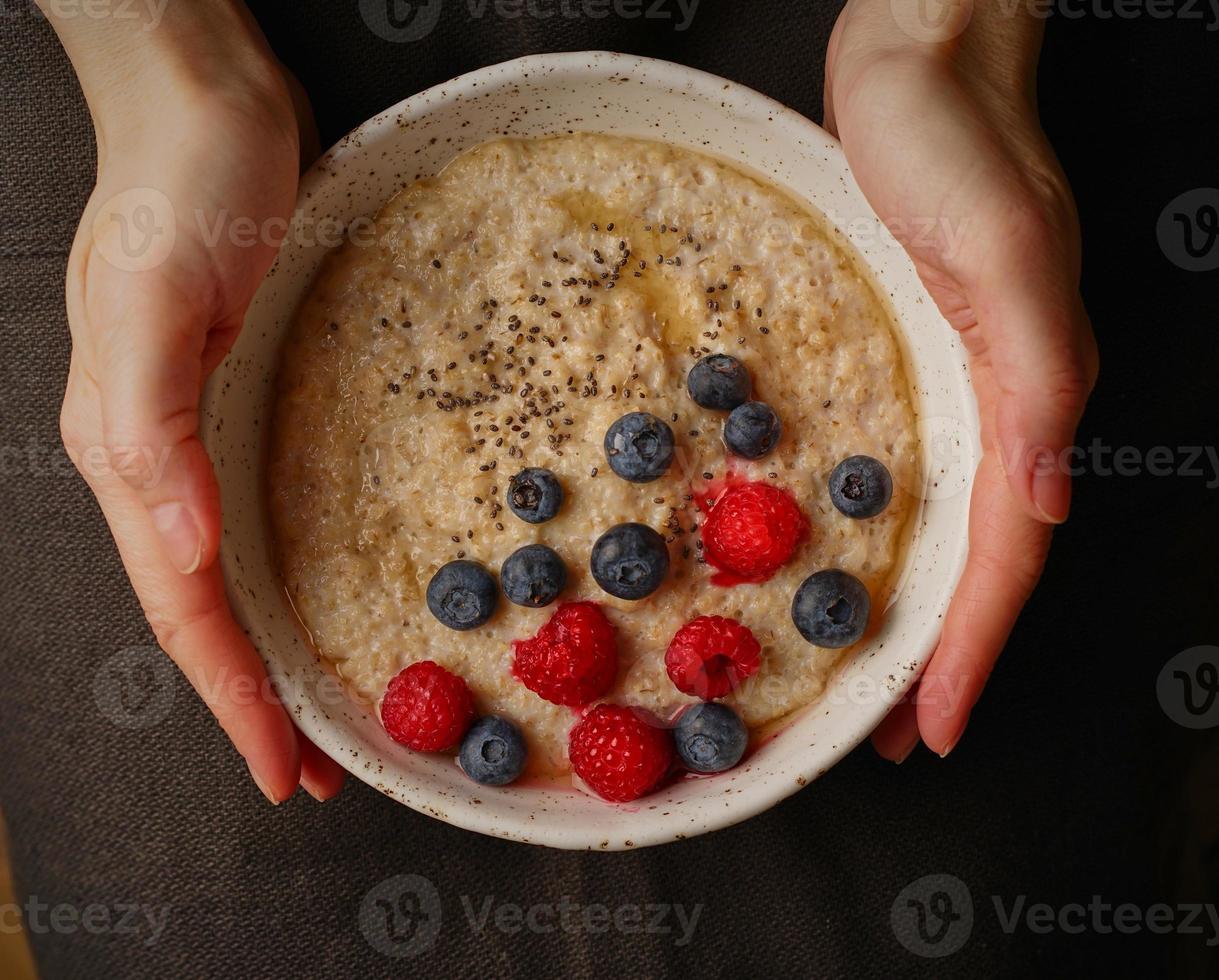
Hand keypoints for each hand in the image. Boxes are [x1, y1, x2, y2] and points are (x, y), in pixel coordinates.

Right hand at [49, 1, 342, 801]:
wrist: (205, 110)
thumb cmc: (181, 190)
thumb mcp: (158, 299)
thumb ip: (153, 428)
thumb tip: (181, 548)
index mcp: (125, 451)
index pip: (182, 606)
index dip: (229, 694)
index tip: (280, 765)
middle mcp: (152, 459)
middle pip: (199, 610)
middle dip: (245, 698)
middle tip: (304, 770)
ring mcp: (191, 433)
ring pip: (221, 576)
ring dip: (259, 653)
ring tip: (307, 714)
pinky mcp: (229, 404)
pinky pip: (248, 520)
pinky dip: (274, 580)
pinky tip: (301, 599)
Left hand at [824, 0, 1098, 759]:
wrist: (922, 54)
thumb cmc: (957, 138)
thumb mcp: (1000, 246)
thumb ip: (1040, 365)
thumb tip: (1049, 493)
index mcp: (1028, 388)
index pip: (1008, 550)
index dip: (973, 643)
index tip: (935, 724)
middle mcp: (998, 399)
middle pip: (977, 558)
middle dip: (943, 653)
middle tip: (893, 734)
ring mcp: (955, 378)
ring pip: (942, 525)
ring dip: (913, 609)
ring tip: (870, 677)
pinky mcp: (907, 352)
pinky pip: (906, 471)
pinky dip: (883, 533)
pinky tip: (848, 555)